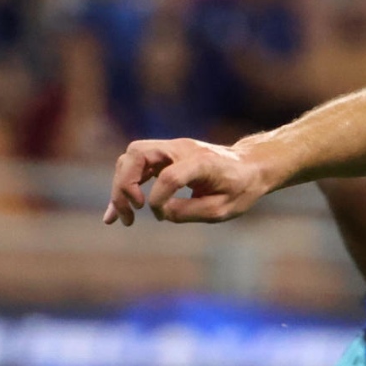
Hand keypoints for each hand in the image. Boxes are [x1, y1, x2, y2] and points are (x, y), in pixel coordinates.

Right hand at [104, 138, 277, 225]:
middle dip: (125, 184)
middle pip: (137, 154)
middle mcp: (181, 148)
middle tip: (131, 213)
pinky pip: (135, 166)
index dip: (158, 198)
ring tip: (125, 217)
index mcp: (201, 161)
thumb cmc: (241, 188)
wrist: (250, 166)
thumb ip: (190, 211)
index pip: (169, 175)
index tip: (161, 216)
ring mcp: (170, 149)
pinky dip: (124, 186)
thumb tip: (160, 213)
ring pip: (130, 158)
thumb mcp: (223, 209)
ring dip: (121, 186)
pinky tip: (115, 212)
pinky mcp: (163, 156)